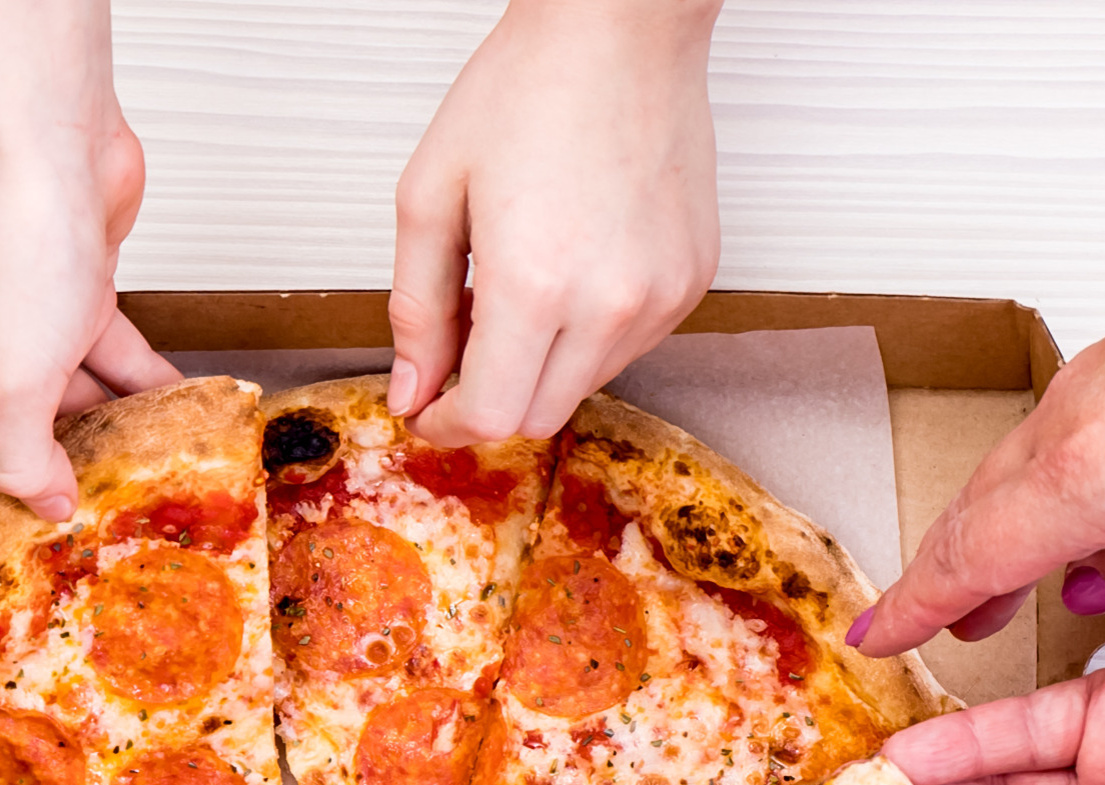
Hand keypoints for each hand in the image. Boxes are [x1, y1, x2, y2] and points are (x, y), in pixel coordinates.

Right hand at [0, 0, 180, 528]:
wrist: (51, 141)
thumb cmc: (6, 243)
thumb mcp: (12, 382)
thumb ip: (21, 458)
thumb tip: (40, 507)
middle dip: (33, 498)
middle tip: (81, 545)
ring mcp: (21, 337)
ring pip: (61, 416)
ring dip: (104, 448)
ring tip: (147, 493)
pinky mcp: (74, 305)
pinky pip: (111, 367)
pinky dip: (145, 392)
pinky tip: (184, 422)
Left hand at [391, 0, 720, 444]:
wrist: (620, 31)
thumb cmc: (527, 90)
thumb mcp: (430, 195)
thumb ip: (415, 308)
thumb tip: (412, 390)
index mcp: (534, 285)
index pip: (490, 416)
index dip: (447, 425)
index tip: (426, 410)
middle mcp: (609, 305)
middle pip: (538, 416)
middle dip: (490, 399)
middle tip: (460, 351)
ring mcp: (661, 298)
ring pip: (584, 385)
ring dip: (539, 364)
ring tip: (517, 288)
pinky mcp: (692, 281)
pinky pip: (630, 345)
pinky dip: (588, 333)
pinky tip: (570, 269)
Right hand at [856, 191, 1104, 650]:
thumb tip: (1099, 584)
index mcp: (1089, 477)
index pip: (970, 559)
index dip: (918, 608)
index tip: (878, 638)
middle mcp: (1071, 421)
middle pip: (973, 515)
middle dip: (943, 580)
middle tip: (928, 629)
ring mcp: (1094, 380)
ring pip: (1008, 475)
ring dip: (986, 534)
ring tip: (992, 589)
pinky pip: (1047, 442)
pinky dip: (1028, 490)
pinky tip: (1062, 517)